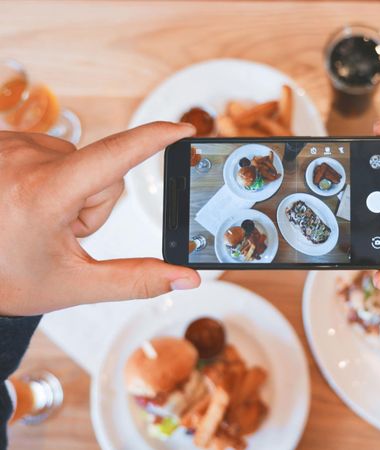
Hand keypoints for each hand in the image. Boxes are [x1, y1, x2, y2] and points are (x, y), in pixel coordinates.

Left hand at [0, 122, 200, 315]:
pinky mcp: (3, 141)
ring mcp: (8, 145)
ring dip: (74, 190)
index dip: (155, 139)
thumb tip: (186, 279)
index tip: (184, 129)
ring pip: (80, 162)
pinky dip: (53, 177)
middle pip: (103, 170)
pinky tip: (27, 200)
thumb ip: (138, 280)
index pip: (114, 156)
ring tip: (40, 217)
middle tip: (61, 231)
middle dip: (96, 203)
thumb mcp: (75, 284)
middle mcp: (22, 159)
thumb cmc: (8, 279)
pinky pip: (54, 153)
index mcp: (42, 194)